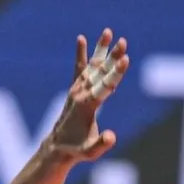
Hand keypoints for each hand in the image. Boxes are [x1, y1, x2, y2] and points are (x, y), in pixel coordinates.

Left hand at [45, 28, 130, 163]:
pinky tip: (81, 39)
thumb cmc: (76, 149)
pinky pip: (79, 68)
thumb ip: (101, 144)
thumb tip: (111, 136)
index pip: (105, 85)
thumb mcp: (90, 151)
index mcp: (87, 105)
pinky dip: (81, 54)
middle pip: (101, 71)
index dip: (116, 72)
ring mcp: (77, 89)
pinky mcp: (75, 89)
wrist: (57, 147)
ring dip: (101, 49)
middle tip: (123, 42)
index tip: (126, 58)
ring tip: (108, 32)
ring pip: (91, 65)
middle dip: (112, 57)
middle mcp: (81, 93)